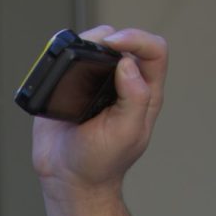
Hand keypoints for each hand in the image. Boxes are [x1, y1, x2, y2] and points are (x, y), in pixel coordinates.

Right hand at [30, 26, 167, 195]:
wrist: (67, 178)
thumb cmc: (100, 162)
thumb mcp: (126, 133)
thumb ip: (135, 98)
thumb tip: (127, 63)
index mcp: (144, 92)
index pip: (153, 50)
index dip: (137, 39)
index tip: (114, 45)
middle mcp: (123, 82)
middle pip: (125, 41)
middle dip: (110, 37)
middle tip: (94, 48)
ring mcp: (96, 82)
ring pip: (97, 43)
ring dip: (87, 41)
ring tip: (75, 56)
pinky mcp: (71, 85)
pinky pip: (71, 58)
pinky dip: (66, 53)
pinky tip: (62, 65)